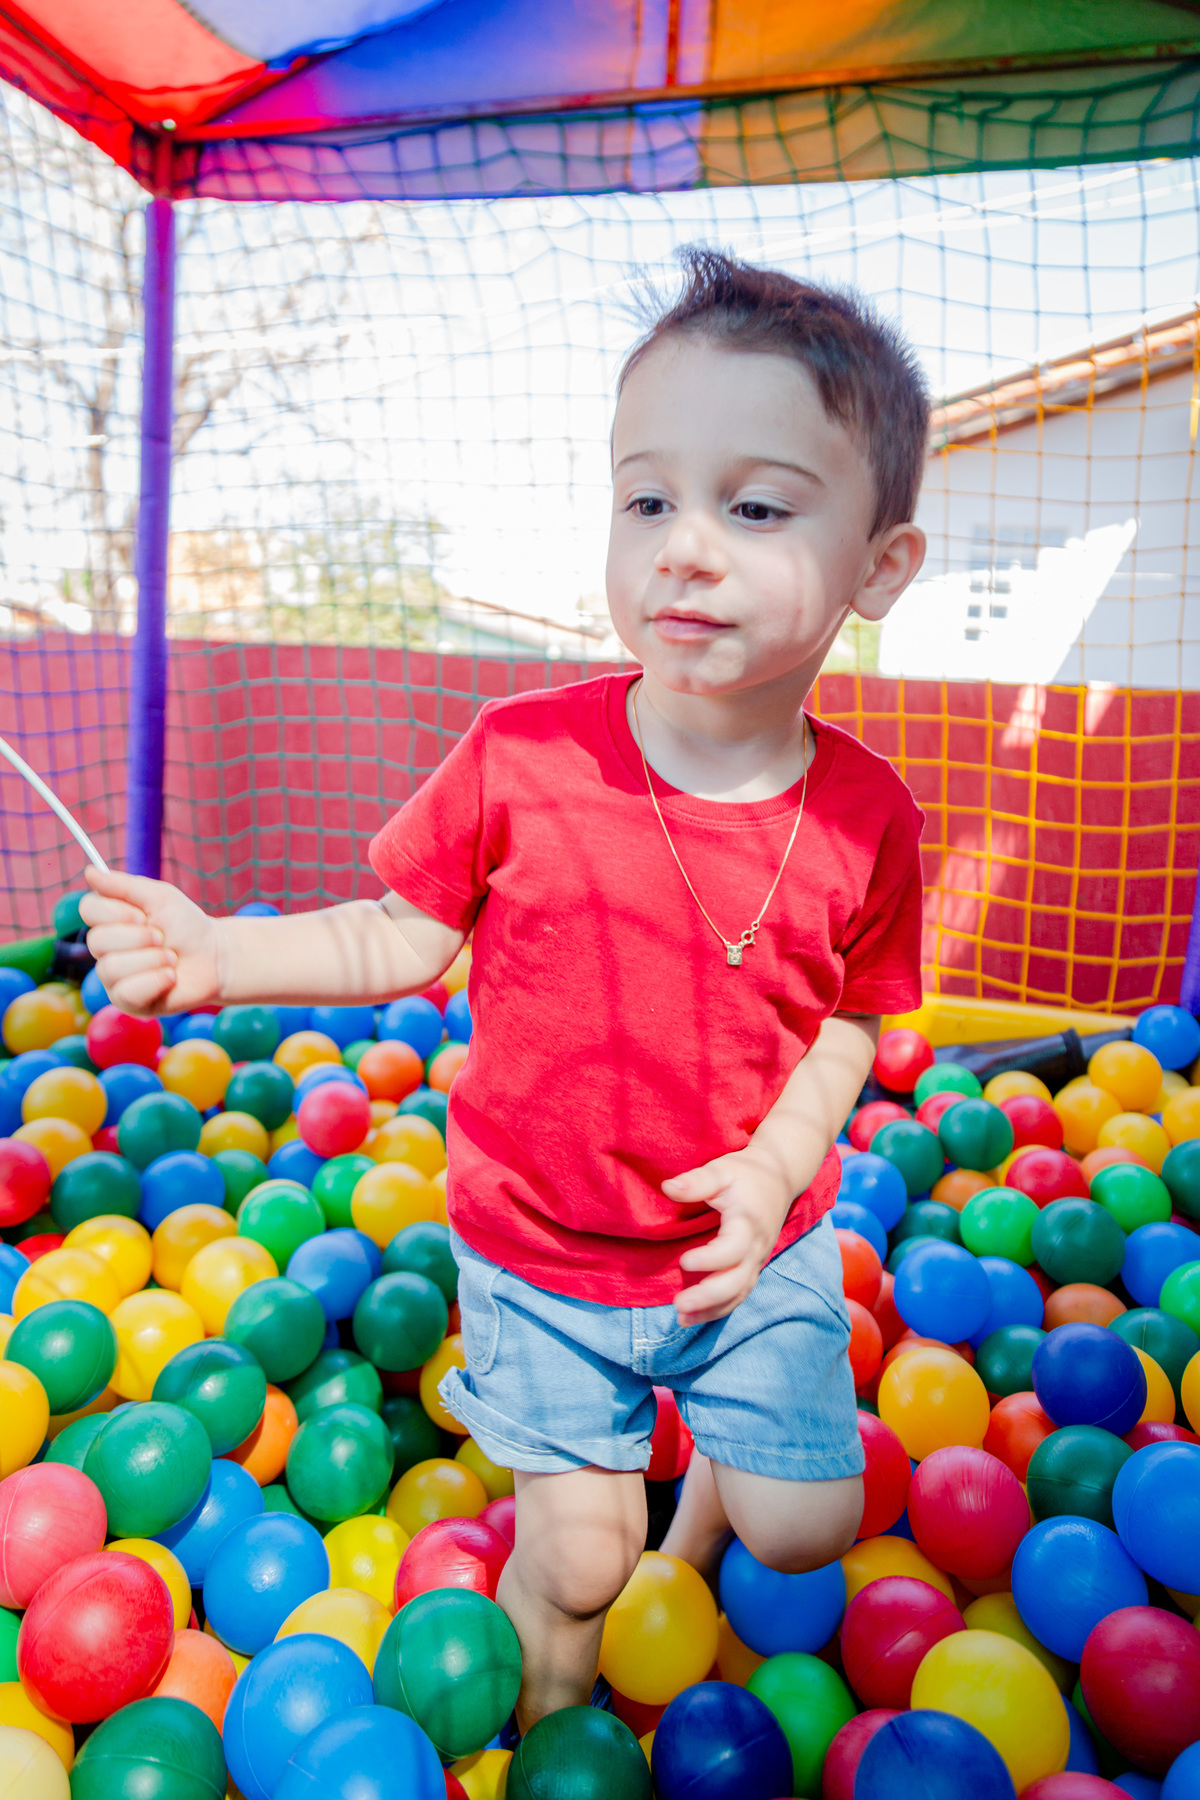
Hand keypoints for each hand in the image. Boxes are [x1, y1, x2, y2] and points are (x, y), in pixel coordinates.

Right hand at [80, 867, 222, 1014]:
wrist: (215, 957)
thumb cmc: (187, 926)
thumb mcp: (160, 897)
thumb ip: (123, 886)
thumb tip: (89, 872)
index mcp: (110, 921)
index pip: (88, 910)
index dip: (116, 912)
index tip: (143, 915)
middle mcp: (106, 949)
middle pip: (97, 941)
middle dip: (139, 938)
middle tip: (163, 938)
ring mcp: (113, 977)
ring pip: (111, 968)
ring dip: (152, 960)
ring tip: (172, 958)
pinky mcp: (127, 1001)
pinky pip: (127, 992)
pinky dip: (156, 981)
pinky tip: (170, 977)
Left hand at [665, 1148, 792, 1326]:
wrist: (780, 1176)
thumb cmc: (747, 1172)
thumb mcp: (722, 1170)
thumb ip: (697, 1181)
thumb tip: (668, 1188)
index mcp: (748, 1223)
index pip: (733, 1249)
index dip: (710, 1260)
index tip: (684, 1261)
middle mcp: (756, 1246)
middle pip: (738, 1280)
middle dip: (709, 1296)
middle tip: (679, 1304)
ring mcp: (756, 1259)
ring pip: (738, 1292)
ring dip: (711, 1309)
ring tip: (681, 1319)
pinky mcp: (752, 1266)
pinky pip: (739, 1293)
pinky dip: (719, 1309)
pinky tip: (694, 1318)